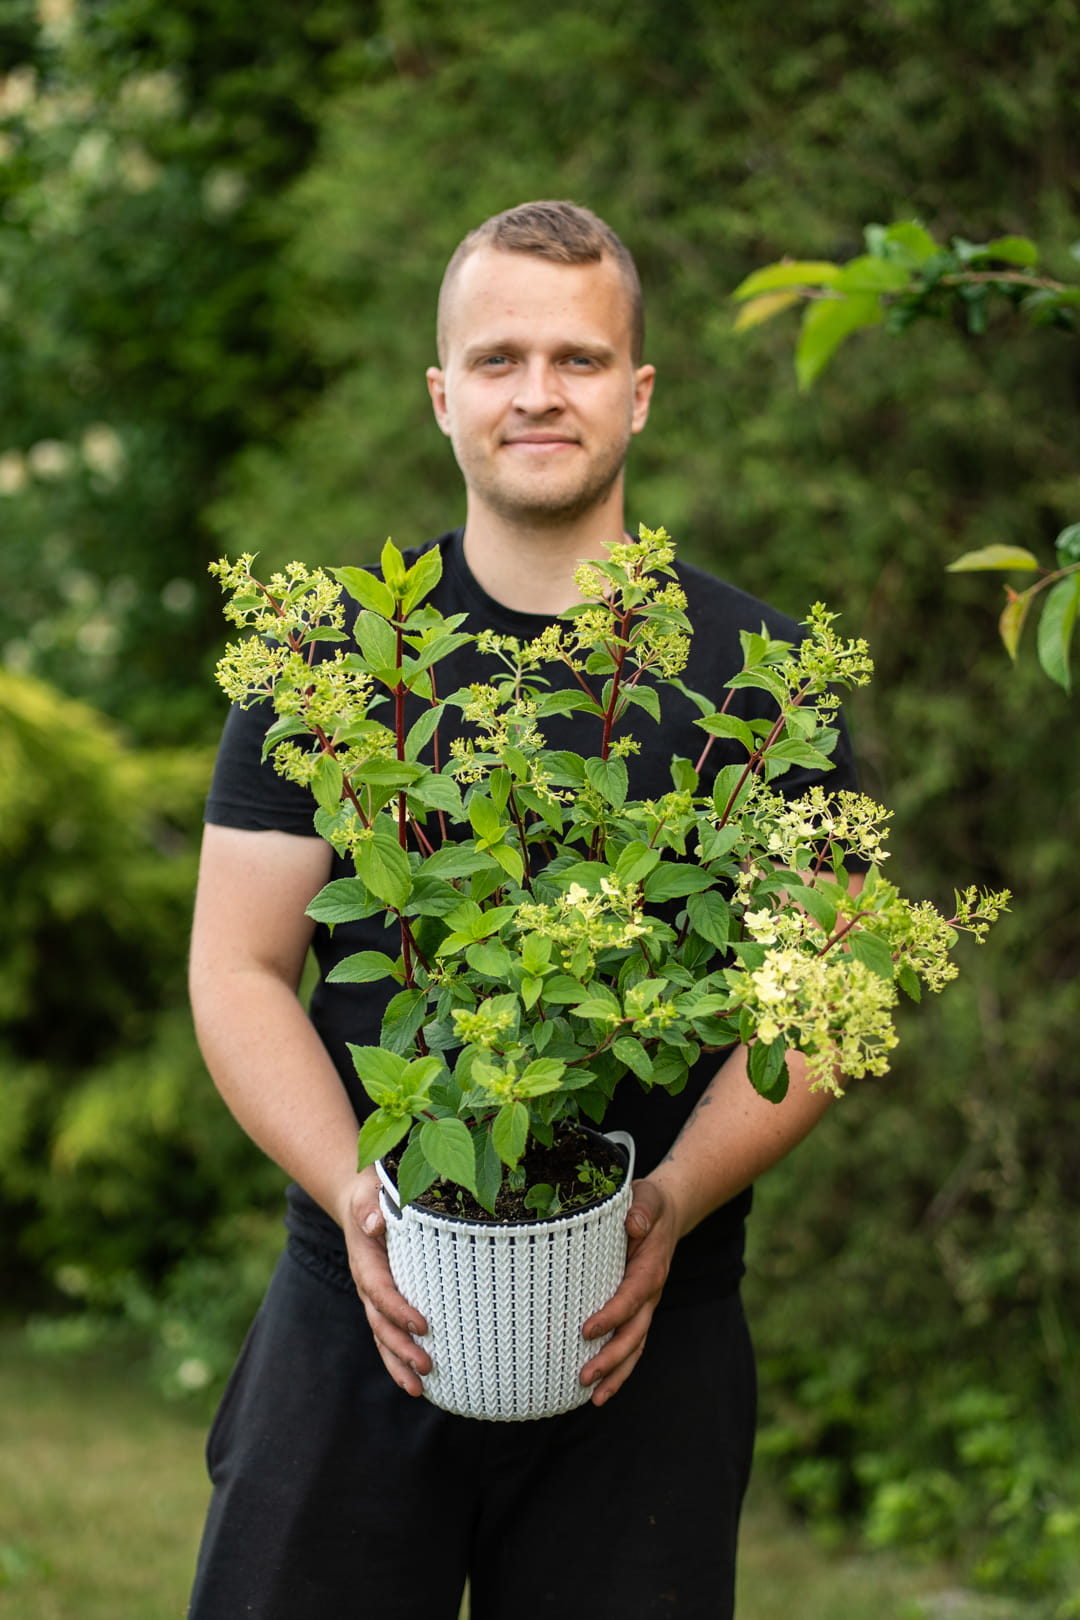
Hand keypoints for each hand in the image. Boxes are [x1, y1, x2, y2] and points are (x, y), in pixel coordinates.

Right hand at [339, 1167, 431, 1396]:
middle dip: (401, 1348)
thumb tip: (375, 1224)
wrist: (360, 1200)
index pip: (380, 1290)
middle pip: (380, 1324)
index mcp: (366, 1261)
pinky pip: (389, 1333)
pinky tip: (421, 1381)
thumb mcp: (369, 1192)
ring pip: (383, 1336)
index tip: (423, 1325)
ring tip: (420, 1389)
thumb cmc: (371, 1193)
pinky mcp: (386, 1302)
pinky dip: (400, 1358)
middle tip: (426, 1366)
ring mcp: (375, 1296)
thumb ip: (371, 1206)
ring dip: (399, 1363)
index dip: (398, 1310)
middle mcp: (368, 1284)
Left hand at [578, 1177, 679, 1406]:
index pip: (631, 1297)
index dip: (612, 1316)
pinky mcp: (637, 1310)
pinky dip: (619, 1368)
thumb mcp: (646, 1198)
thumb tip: (634, 1223)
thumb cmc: (649, 1205)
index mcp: (650, 1269)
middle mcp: (650, 1293)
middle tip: (584, 1377)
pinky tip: (599, 1389)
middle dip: (611, 1359)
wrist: (668, 1212)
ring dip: (616, 1374)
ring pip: (635, 1346)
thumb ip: (641, 1210)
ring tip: (593, 1398)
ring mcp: (646, 1306)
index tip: (586, 1330)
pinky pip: (631, 1343)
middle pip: (635, 1334)